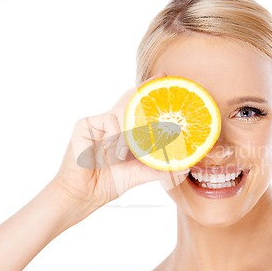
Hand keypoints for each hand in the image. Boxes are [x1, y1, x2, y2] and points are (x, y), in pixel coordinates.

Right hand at [50, 74, 188, 220]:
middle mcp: (112, 121)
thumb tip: (186, 167)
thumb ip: (161, 168)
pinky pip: (109, 121)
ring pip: (122, 112)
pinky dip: (115, 137)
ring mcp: (98, 121)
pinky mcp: (84, 124)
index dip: (150, 92)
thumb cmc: (110, 181)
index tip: (165, 76)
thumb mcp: (141, 173)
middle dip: (146, 90)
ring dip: (131, 133)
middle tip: (163, 78)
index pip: (139, 106)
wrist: (85, 194)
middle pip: (130, 99)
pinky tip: (111, 153)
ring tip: (125, 154)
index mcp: (124, 130)